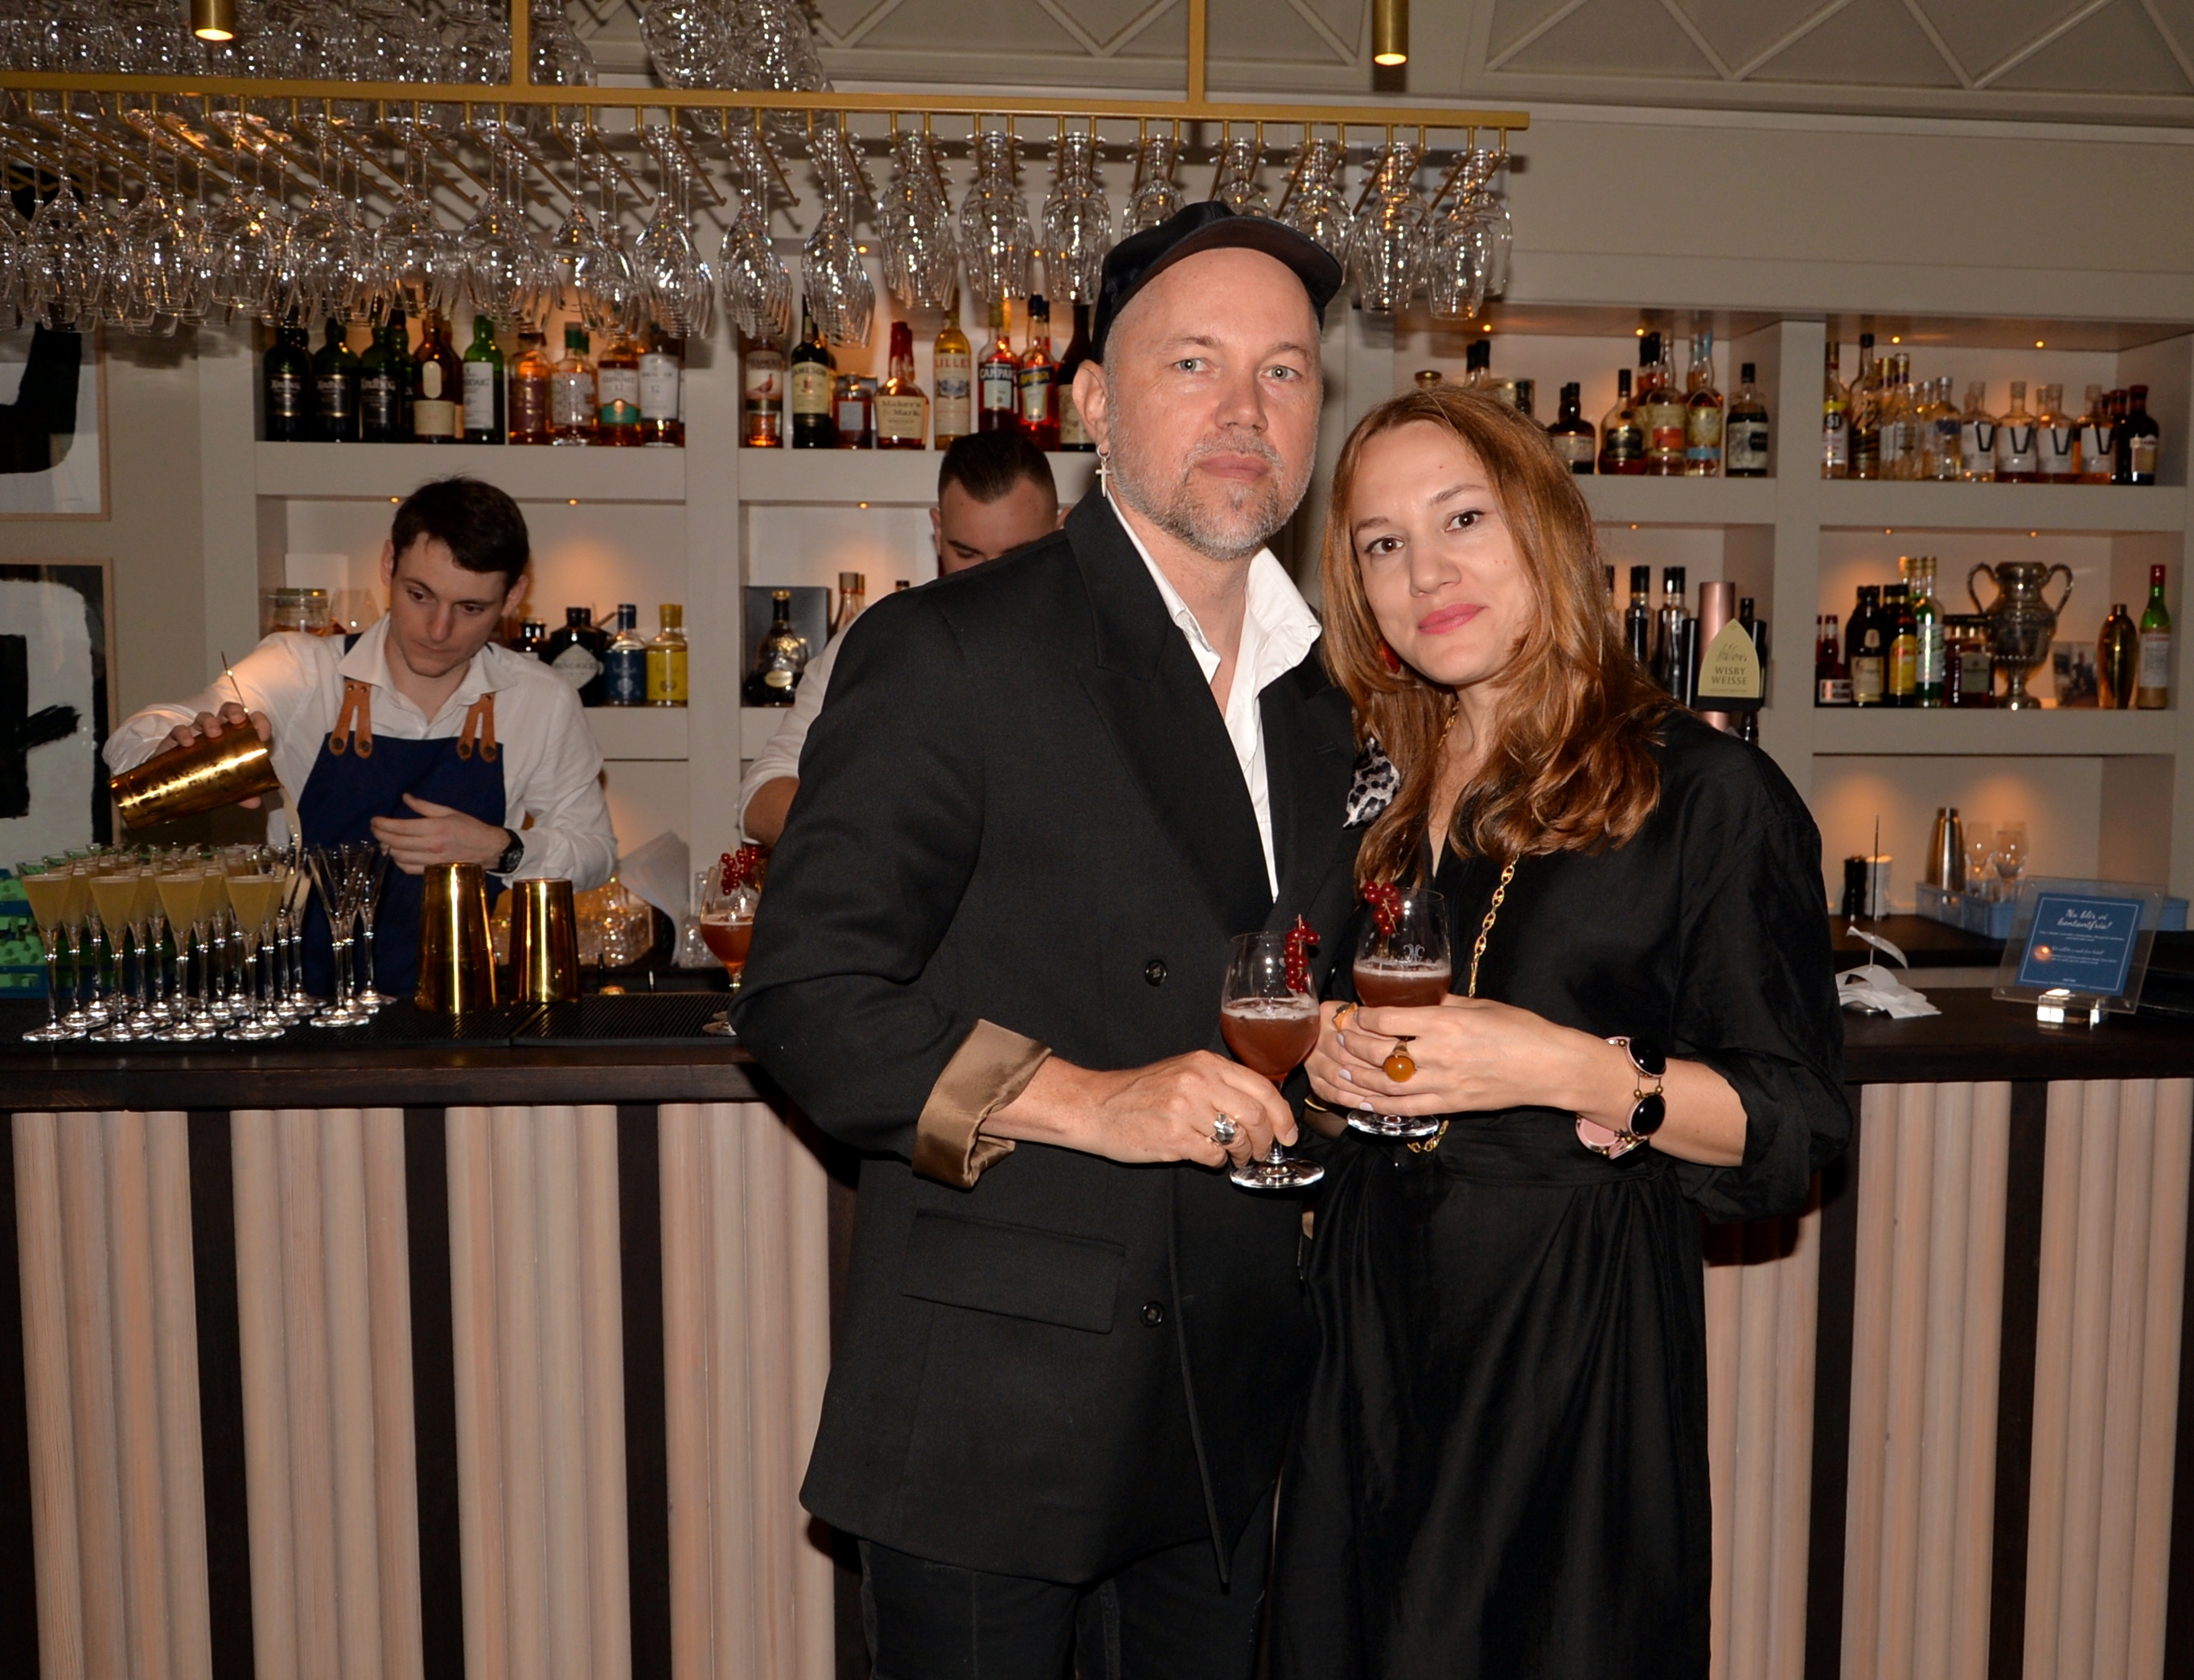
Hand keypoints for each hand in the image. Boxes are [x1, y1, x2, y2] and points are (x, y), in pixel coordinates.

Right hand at [156, 702, 274, 806]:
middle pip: (227, 712)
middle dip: (233, 712)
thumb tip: (254, 803)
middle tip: (237, 720)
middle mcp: (218, 732)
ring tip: (214, 733)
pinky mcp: (175, 741)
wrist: (175, 785)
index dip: (259, 722)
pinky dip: (183, 733)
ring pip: (204, 718)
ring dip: (210, 722)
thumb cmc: (208, 778)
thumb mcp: (227, 786)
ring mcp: (197, 734)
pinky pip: (178, 731)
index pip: (250, 723)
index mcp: (235, 739)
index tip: (262, 731)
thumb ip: (243, 793)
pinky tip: (188, 742)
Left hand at [368, 794, 508, 874]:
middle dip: (379, 835)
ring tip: (385, 840)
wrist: (488, 849)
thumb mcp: (449, 811)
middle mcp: (430, 846)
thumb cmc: (470, 827)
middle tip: (375, 829)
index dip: (382, 824)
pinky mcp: (432, 871)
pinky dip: (398, 861)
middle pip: (395, 843)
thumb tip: (405, 797)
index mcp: (435, 828)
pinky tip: (398, 853)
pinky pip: (407, 868)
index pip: (399, 828)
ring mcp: (430, 860)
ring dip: (388, 848)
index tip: (374, 820)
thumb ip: (424, 806)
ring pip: (398, 857)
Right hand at [989, 1050, 1298, 1169]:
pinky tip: (1205, 1156)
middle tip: (1262, 1151)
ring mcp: (1185, 1109)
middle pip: (1257, 1115)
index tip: (1288, 1134)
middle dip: (1266, 1140)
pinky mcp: (1173, 1137)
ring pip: (1238, 1138)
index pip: (1262, 1087)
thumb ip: (1220, 1083)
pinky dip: (1217, 1162)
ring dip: (1242, 1154)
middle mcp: (1198, 1081)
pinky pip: (1213, 1157)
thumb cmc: (1141, 1093)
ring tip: (1234, 1156)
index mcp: (1205, 1063)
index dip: (1282, 1115)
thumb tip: (1263, 1109)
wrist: (1096, 1106)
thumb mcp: (1183, 1072)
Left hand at [1307, 994, 1628, 1120]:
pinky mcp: (1448, 1105)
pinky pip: (1403, 1108)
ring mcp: (1443, 1083)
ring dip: (1354, 1076)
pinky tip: (1358, 1100)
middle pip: (1378, 1052)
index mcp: (1445, 1023)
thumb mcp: (1478, 1005)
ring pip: (1384, 1083)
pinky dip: (1376, 1105)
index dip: (1362, 1017)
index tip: (1351, 1013)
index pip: (1387, 1020)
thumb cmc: (1519, 1029)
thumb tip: (1410, 997)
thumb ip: (1440, 1003)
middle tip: (1334, 1038)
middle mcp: (1439, 1054)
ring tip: (1336, 1068)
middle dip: (1350, 1044)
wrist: (1549, 1066)